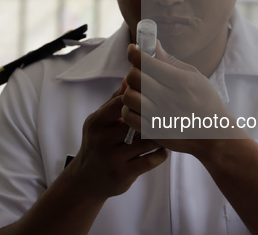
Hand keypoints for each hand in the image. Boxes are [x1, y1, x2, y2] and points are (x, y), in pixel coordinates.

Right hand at [67, 83, 167, 199]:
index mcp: (97, 122)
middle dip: (155, 117)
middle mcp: (102, 139)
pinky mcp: (123, 174)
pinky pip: (150, 161)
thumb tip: (130, 78)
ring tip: (170, 130)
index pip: (122, 102)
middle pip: (137, 121)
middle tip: (170, 113)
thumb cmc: (98, 143)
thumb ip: (115, 101)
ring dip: (161, 136)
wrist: (86, 180)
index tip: (155, 97)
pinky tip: (163, 149)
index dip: (141, 98)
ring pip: (146, 141)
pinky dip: (161, 153)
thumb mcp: (100, 121)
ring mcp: (112, 158)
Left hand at [122, 42, 244, 155]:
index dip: (134, 52)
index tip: (133, 49)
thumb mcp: (194, 76)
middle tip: (140, 73)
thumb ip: (170, 61)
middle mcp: (168, 99)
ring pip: (128, 96)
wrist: (213, 135)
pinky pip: (128, 116)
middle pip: (133, 77)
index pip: (145, 62)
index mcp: (180, 81)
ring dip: (130, 90)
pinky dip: (129, 109)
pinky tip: (138, 106)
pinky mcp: (153, 132)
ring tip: (139, 91)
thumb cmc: (205, 101)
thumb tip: (153, 44)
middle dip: (133, 70)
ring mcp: (159, 117)